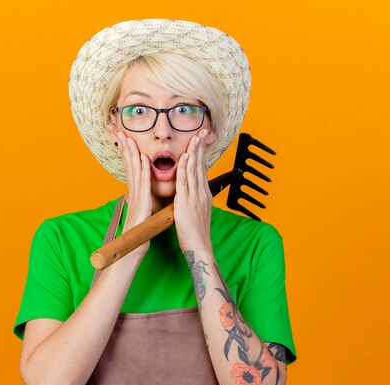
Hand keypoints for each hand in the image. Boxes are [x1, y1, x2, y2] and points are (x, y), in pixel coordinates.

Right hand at [116, 132, 151, 256]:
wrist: (130, 252)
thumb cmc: (137, 238)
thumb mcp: (142, 217)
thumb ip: (143, 207)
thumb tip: (144, 202)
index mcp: (135, 197)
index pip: (132, 172)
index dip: (129, 156)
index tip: (126, 141)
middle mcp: (134, 195)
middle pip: (130, 168)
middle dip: (126, 150)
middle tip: (122, 133)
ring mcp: (136, 199)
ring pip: (134, 172)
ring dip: (132, 154)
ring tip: (130, 139)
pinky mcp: (142, 206)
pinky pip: (142, 185)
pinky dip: (142, 171)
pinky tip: (142, 159)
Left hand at [174, 129, 213, 253]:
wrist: (199, 247)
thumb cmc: (196, 233)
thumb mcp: (197, 213)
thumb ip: (194, 201)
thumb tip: (191, 194)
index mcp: (204, 195)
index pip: (202, 169)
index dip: (201, 154)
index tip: (201, 141)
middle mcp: (202, 193)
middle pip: (201, 166)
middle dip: (201, 148)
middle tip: (202, 132)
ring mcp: (195, 197)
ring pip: (195, 170)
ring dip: (195, 152)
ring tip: (195, 137)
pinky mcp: (187, 203)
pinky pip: (186, 181)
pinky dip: (186, 168)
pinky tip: (186, 157)